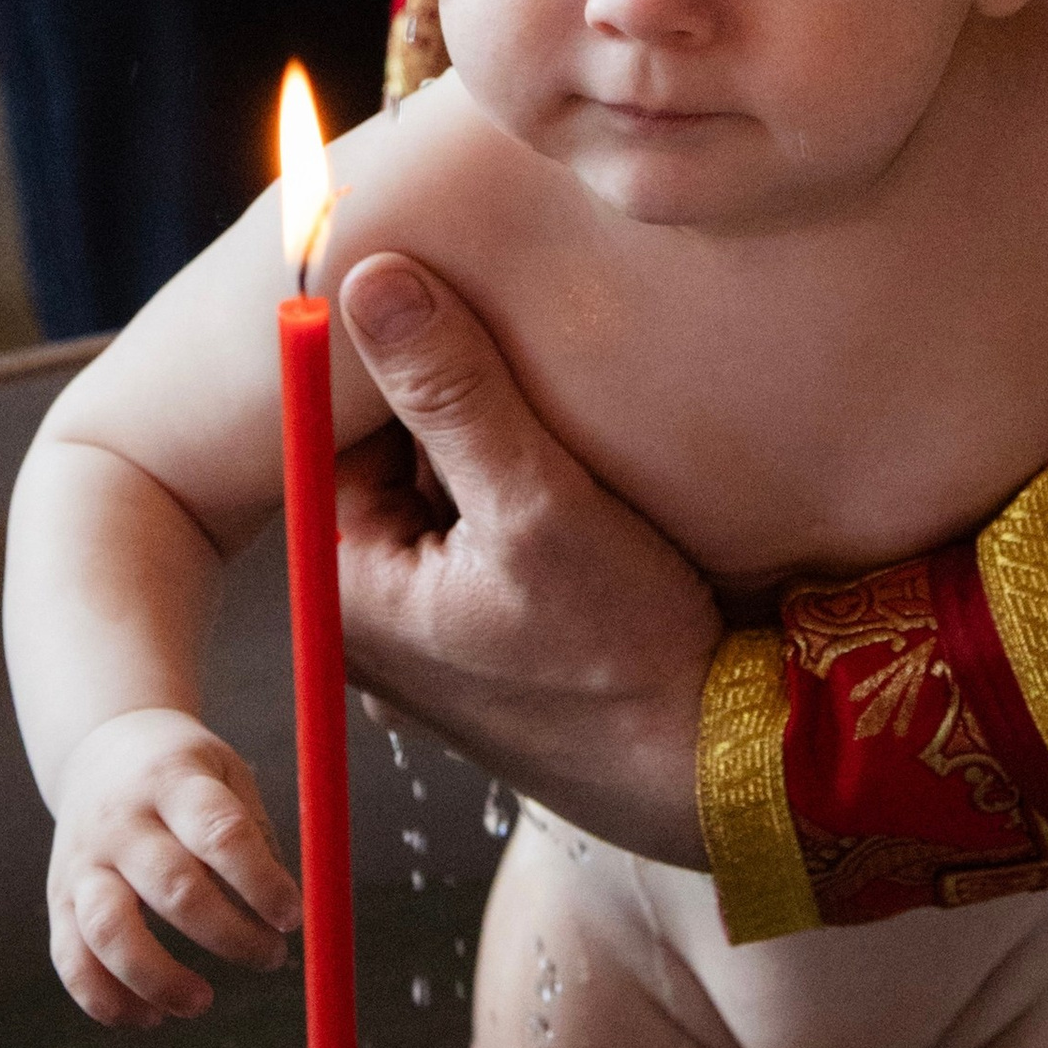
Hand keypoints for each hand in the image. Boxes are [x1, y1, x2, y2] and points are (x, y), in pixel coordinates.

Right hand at [45, 705, 299, 1030]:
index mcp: (172, 778)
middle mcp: (121, 820)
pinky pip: (73, 961)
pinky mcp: (58, 899)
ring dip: (159, 978)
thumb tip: (288, 914)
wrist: (100, 747)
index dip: (261, 881)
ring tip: (202, 1002)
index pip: (220, 832)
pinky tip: (151, 1016)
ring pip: (109, 930)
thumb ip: (253, 837)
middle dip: (228, 934)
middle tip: (270, 959)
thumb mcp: (224, 774)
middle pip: (172, 886)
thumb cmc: (182, 773)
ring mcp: (83, 861)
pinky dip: (108, 1000)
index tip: (294, 917)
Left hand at [333, 253, 718, 865]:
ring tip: (572, 436)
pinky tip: (586, 487)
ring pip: (446, 483)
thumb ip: (452, 390)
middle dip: (458, 406)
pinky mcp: (489, 632)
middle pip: (388, 454)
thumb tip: (369, 279)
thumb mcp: (537, 505)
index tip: (458, 307)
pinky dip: (527, 492)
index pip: (329, 430)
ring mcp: (433, 627)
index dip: (398, 365)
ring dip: (503, 446)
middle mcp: (375, 616)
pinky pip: (486, 525)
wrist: (718, 769)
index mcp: (347, 593)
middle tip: (535, 381)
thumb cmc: (624, 656)